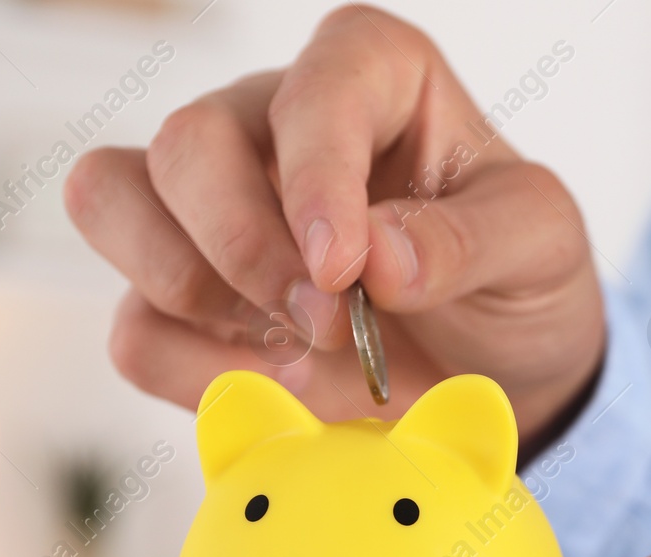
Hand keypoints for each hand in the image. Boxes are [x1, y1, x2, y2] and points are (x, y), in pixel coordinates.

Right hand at [65, 5, 604, 443]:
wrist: (492, 376)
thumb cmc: (514, 280)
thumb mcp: (539, 247)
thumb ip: (472, 240)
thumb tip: (380, 259)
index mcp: (370, 78)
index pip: (316, 87)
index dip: (317, 174)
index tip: (345, 268)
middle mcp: (269, 125)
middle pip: (186, 144)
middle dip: (245, 249)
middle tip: (328, 324)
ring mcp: (208, 211)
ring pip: (111, 205)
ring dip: (197, 297)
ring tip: (299, 350)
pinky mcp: (178, 302)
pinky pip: (134, 331)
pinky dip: (199, 376)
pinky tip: (282, 383)